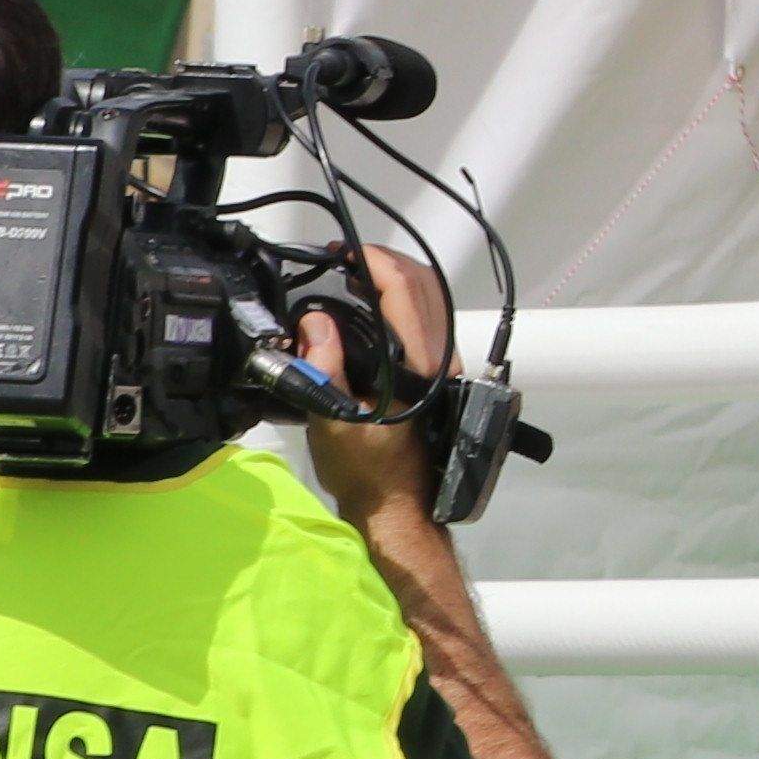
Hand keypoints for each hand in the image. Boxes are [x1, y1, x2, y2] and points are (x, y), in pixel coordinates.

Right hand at [303, 245, 452, 528]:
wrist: (395, 507)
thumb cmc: (363, 470)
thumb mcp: (332, 419)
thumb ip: (323, 367)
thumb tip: (315, 321)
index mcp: (417, 366)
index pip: (405, 292)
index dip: (375, 262)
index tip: (343, 252)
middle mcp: (440, 360)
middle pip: (424, 286)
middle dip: (385, 262)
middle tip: (344, 259)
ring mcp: (443, 366)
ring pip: (430, 300)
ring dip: (394, 278)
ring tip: (352, 275)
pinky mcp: (437, 374)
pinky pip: (426, 319)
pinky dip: (400, 299)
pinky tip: (370, 304)